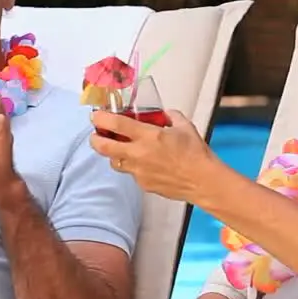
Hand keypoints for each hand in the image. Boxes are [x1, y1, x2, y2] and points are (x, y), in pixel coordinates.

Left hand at [89, 109, 219, 202]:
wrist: (202, 181)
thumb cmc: (195, 154)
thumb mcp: (184, 126)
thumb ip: (170, 116)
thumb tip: (163, 114)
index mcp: (148, 136)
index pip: (116, 124)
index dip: (101, 118)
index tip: (95, 116)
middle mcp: (138, 154)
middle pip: (104, 147)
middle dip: (95, 139)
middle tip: (95, 135)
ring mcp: (138, 171)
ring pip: (115, 162)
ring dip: (114, 155)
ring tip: (120, 150)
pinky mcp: (143, 184)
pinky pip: (131, 174)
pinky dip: (133, 167)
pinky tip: (144, 164)